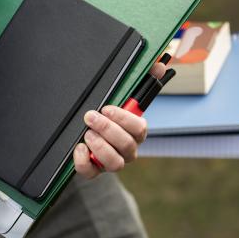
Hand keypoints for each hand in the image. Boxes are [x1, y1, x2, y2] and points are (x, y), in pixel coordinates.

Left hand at [73, 60, 166, 177]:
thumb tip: (160, 64)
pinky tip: (79, 148)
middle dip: (107, 129)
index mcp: (135, 131)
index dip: (124, 119)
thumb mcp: (119, 98)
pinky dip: (84, 162)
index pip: (139, 128)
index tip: (107, 108)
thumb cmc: (107, 114)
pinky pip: (92, 173)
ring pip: (115, 163)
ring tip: (87, 134)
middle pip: (126, 144)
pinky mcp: (95, 171)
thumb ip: (141, 81)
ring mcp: (112, 162)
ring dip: (100, 147)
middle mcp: (128, 149)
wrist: (85, 136)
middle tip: (90, 117)